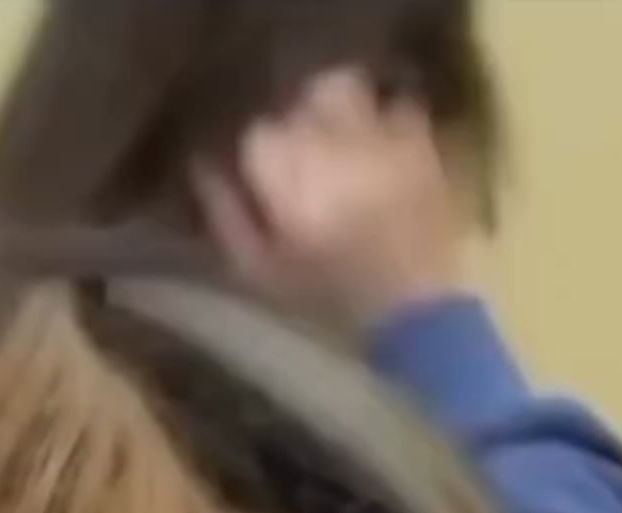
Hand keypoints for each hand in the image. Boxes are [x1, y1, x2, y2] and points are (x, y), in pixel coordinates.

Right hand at [193, 69, 469, 336]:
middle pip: (299, 100)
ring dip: (337, 109)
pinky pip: (398, 109)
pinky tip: (380, 149)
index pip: (256, 134)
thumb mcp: (258, 273)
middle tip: (299, 155)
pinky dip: (386, 122)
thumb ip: (227, 216)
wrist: (411, 315)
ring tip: (337, 142)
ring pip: (344, 88)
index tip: (261, 183)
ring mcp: (377, 133)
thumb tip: (203, 169)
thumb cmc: (324, 302)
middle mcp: (328, 136)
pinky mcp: (418, 141)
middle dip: (296, 122)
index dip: (257, 158)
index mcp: (284, 167)